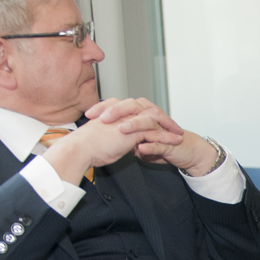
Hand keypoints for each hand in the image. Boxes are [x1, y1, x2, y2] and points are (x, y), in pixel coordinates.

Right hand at [38, 97, 164, 182]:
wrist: (80, 149)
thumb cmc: (88, 147)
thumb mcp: (105, 139)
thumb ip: (115, 136)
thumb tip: (121, 142)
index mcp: (115, 112)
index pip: (138, 111)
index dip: (151, 117)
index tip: (161, 125)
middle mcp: (123, 113)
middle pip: (149, 110)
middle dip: (164, 119)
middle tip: (175, 127)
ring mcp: (128, 120)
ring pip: (154, 119)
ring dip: (168, 127)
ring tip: (179, 135)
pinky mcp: (132, 130)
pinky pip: (154, 132)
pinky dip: (166, 137)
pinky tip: (174, 142)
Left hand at [84, 98, 220, 174]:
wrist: (186, 152)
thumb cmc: (161, 144)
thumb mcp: (136, 141)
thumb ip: (122, 136)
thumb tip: (105, 137)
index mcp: (140, 113)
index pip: (120, 105)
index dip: (104, 108)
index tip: (88, 115)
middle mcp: (150, 116)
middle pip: (132, 106)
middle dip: (117, 111)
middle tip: (103, 118)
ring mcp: (162, 127)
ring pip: (147, 120)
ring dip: (134, 123)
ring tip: (121, 129)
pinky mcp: (171, 140)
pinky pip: (160, 141)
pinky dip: (151, 144)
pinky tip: (140, 148)